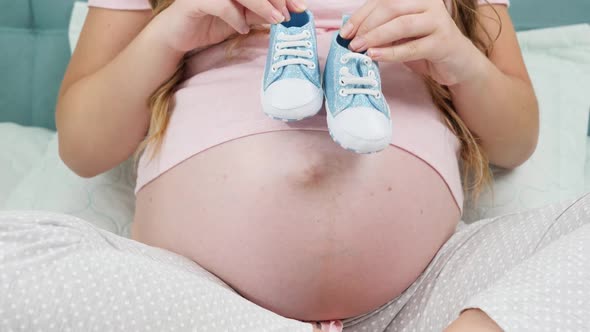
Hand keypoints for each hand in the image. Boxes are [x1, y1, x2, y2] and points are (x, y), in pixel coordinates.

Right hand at [160, 0, 306, 51]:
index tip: (300, 7)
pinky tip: (242, 28)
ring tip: (275, 20)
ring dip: (262, 5)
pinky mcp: (194, 0)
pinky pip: (221, 4)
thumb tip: (287, 13)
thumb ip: (260, 12)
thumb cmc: (208, 23)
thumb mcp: (241, 18)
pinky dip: (236, 17)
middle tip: (289, 15)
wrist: (176, 37)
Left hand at [340, 0, 483, 85]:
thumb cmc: (425, 46)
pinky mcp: (443, 42)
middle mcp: (429, 3)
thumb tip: (351, 34)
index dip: (361, 15)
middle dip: (367, 25)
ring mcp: (438, 21)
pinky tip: (374, 56)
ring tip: (359, 49)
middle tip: (351, 43)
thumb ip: (382, 28)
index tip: (345, 32)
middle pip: (391, 7)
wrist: (457, 64)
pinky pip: (411, 47)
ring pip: (401, 24)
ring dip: (376, 37)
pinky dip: (390, 52)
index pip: (383, 0)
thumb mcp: (401, 34)